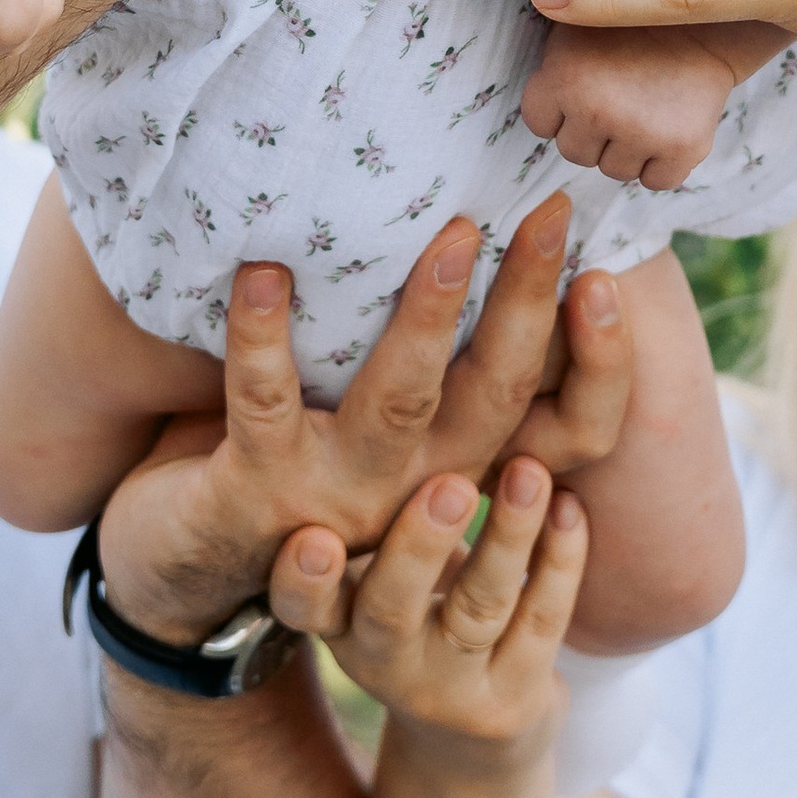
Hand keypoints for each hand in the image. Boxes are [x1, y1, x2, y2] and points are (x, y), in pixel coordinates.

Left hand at [95, 196, 635, 644]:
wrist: (185, 582)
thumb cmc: (298, 468)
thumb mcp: (384, 433)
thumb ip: (434, 365)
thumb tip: (482, 232)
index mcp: (459, 464)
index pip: (569, 426)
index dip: (604, 358)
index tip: (611, 268)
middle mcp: (414, 486)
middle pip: (494, 393)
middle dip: (527, 300)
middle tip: (550, 214)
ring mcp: (334, 494)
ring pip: (395, 402)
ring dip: (426, 321)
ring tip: (451, 240)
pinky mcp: (252, 491)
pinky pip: (263, 403)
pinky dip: (262, 338)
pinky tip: (263, 274)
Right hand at [313, 456, 586, 775]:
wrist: (470, 740)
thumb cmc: (415, 608)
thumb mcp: (376, 571)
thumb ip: (371, 503)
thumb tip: (372, 381)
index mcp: (336, 623)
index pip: (304, 606)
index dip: (302, 579)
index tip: (312, 537)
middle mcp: (382, 662)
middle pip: (393, 609)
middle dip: (420, 546)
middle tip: (449, 486)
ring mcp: (451, 689)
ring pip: (480, 608)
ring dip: (508, 535)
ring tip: (529, 473)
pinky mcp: (514, 700)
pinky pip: (541, 623)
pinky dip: (560, 560)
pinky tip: (570, 506)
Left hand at [522, 20, 749, 190]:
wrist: (711, 18)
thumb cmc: (633, 21)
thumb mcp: (576, 19)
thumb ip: (550, 58)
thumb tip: (527, 66)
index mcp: (562, 76)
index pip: (540, 125)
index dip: (561, 108)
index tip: (585, 87)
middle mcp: (596, 109)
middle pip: (575, 153)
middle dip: (593, 131)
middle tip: (621, 94)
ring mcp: (641, 132)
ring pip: (614, 171)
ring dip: (627, 148)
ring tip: (646, 105)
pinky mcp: (683, 148)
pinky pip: (656, 182)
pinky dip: (662, 164)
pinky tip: (669, 126)